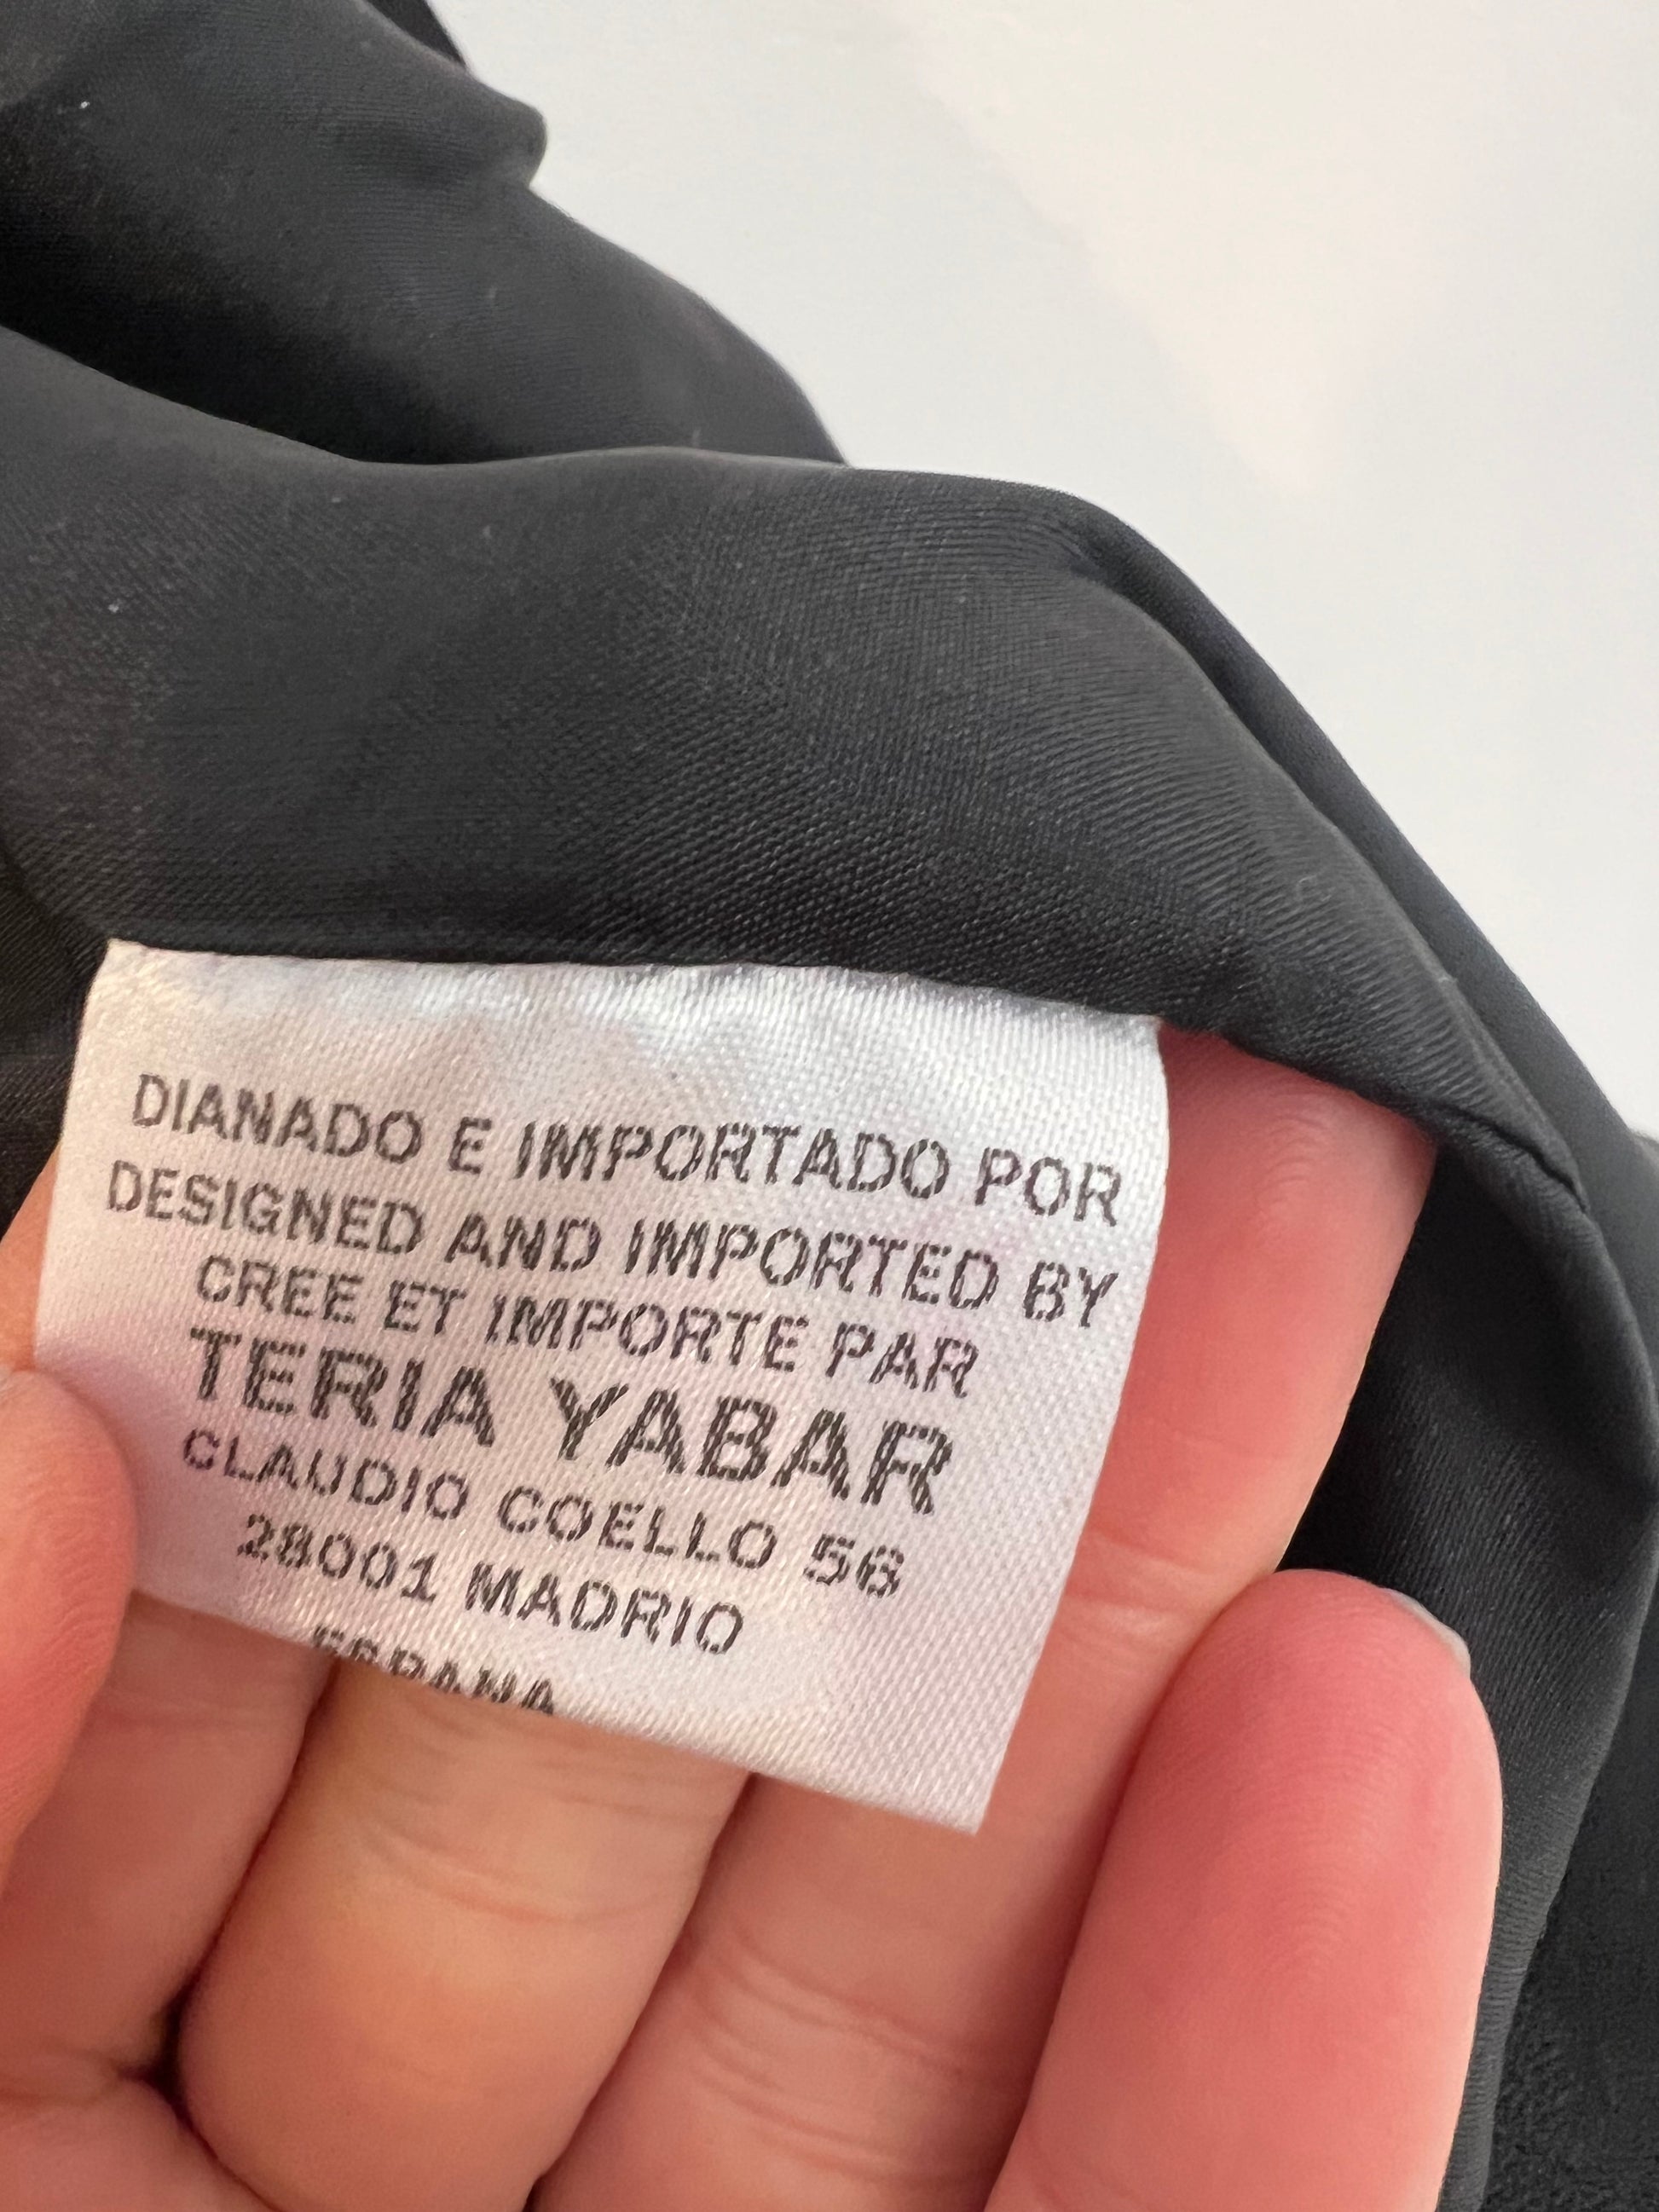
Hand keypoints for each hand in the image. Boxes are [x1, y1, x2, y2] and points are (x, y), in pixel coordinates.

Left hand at [0, 1030, 1497, 2211]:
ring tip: (1281, 1230)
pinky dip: (1275, 2045)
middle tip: (1032, 1044)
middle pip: (676, 1754)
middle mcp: (403, 2176)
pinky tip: (1363, 1730)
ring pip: (944, 1964)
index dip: (453, 1344)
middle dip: (860, 1388)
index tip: (598, 1039)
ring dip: (1125, 1622)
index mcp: (88, 2066)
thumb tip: (58, 1419)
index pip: (296, 1660)